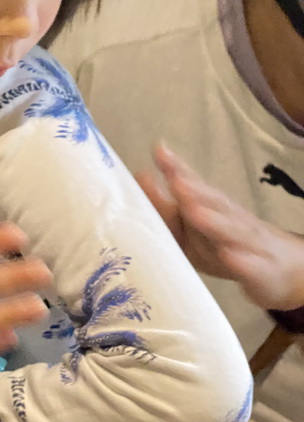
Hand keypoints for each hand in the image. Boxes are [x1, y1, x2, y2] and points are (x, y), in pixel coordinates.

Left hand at [136, 142, 303, 310]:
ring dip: (213, 221)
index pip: (194, 184)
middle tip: (176, 181)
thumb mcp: (192, 227)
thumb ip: (166, 206)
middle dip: (195, 191)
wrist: (281, 269)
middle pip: (213, 203)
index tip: (159, 151)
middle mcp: (230, 218)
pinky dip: (240, 260)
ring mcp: (247, 243)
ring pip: (231, 230)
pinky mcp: (261, 269)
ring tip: (194, 213)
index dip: (177, 168)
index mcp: (213, 207)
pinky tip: (230, 255)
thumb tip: (139, 177)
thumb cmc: (225, 243)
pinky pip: (250, 265)